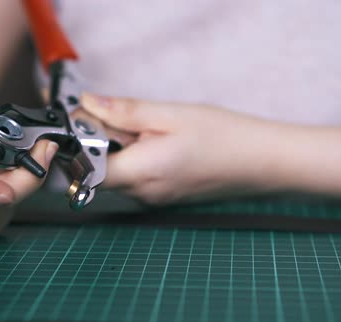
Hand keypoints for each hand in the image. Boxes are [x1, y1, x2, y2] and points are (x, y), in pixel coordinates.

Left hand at [81, 93, 281, 204]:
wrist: (261, 162)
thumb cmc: (223, 137)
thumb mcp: (170, 114)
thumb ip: (124, 112)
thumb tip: (88, 104)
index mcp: (142, 173)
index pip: (85, 167)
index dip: (79, 142)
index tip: (89, 118)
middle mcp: (143, 193)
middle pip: (100, 169)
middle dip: (102, 140)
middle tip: (126, 116)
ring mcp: (154, 198)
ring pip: (118, 172)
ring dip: (122, 148)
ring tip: (152, 129)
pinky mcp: (164, 196)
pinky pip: (137, 177)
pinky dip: (138, 157)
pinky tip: (163, 142)